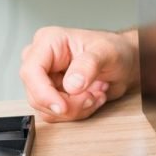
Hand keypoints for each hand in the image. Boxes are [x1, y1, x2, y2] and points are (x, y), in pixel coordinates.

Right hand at [19, 27, 138, 122]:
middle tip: (92, 96)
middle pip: (37, 95)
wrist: (125, 62)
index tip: (62, 106)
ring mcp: (46, 79)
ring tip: (96, 94)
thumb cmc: (115, 50)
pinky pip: (57, 114)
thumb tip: (72, 84)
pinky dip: (77, 112)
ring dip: (75, 108)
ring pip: (47, 108)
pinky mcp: (53, 94)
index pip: (31, 71)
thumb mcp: (106, 52)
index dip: (43, 93)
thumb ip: (89, 65)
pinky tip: (92, 98)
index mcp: (49, 41)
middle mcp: (43, 60)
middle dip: (67, 103)